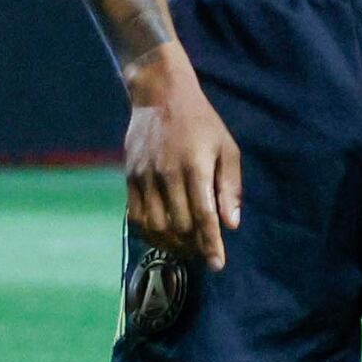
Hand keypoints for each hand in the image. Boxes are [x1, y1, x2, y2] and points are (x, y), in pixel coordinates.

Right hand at [122, 58, 241, 269]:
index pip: (203, 216)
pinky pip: (136, 217)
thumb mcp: (227, 148)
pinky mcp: (129, 178)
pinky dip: (149, 233)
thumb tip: (231, 225)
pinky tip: (162, 236)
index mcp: (196, 167)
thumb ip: (230, 187)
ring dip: (171, 244)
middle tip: (204, 252)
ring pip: (156, 226)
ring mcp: (145, 177)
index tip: (217, 265)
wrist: (160, 96)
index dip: (210, 244)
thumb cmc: (202, 123)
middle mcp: (168, 174)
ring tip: (185, 248)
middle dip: (193, 246)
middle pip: (179, 226)